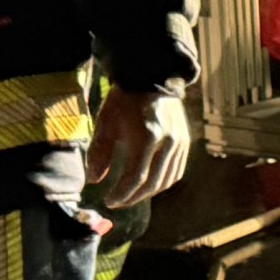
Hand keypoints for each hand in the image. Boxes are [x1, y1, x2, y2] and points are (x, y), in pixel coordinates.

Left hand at [87, 82, 190, 210]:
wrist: (152, 77)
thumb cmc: (125, 99)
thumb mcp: (107, 122)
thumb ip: (100, 152)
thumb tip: (94, 179)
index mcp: (147, 137)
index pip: (136, 177)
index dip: (122, 194)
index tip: (109, 201)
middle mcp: (168, 142)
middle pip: (153, 183)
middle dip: (134, 197)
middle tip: (119, 202)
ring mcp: (180, 143)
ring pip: (167, 180)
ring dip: (148, 192)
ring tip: (132, 195)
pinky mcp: (185, 142)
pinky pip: (176, 171)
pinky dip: (163, 182)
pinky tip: (150, 184)